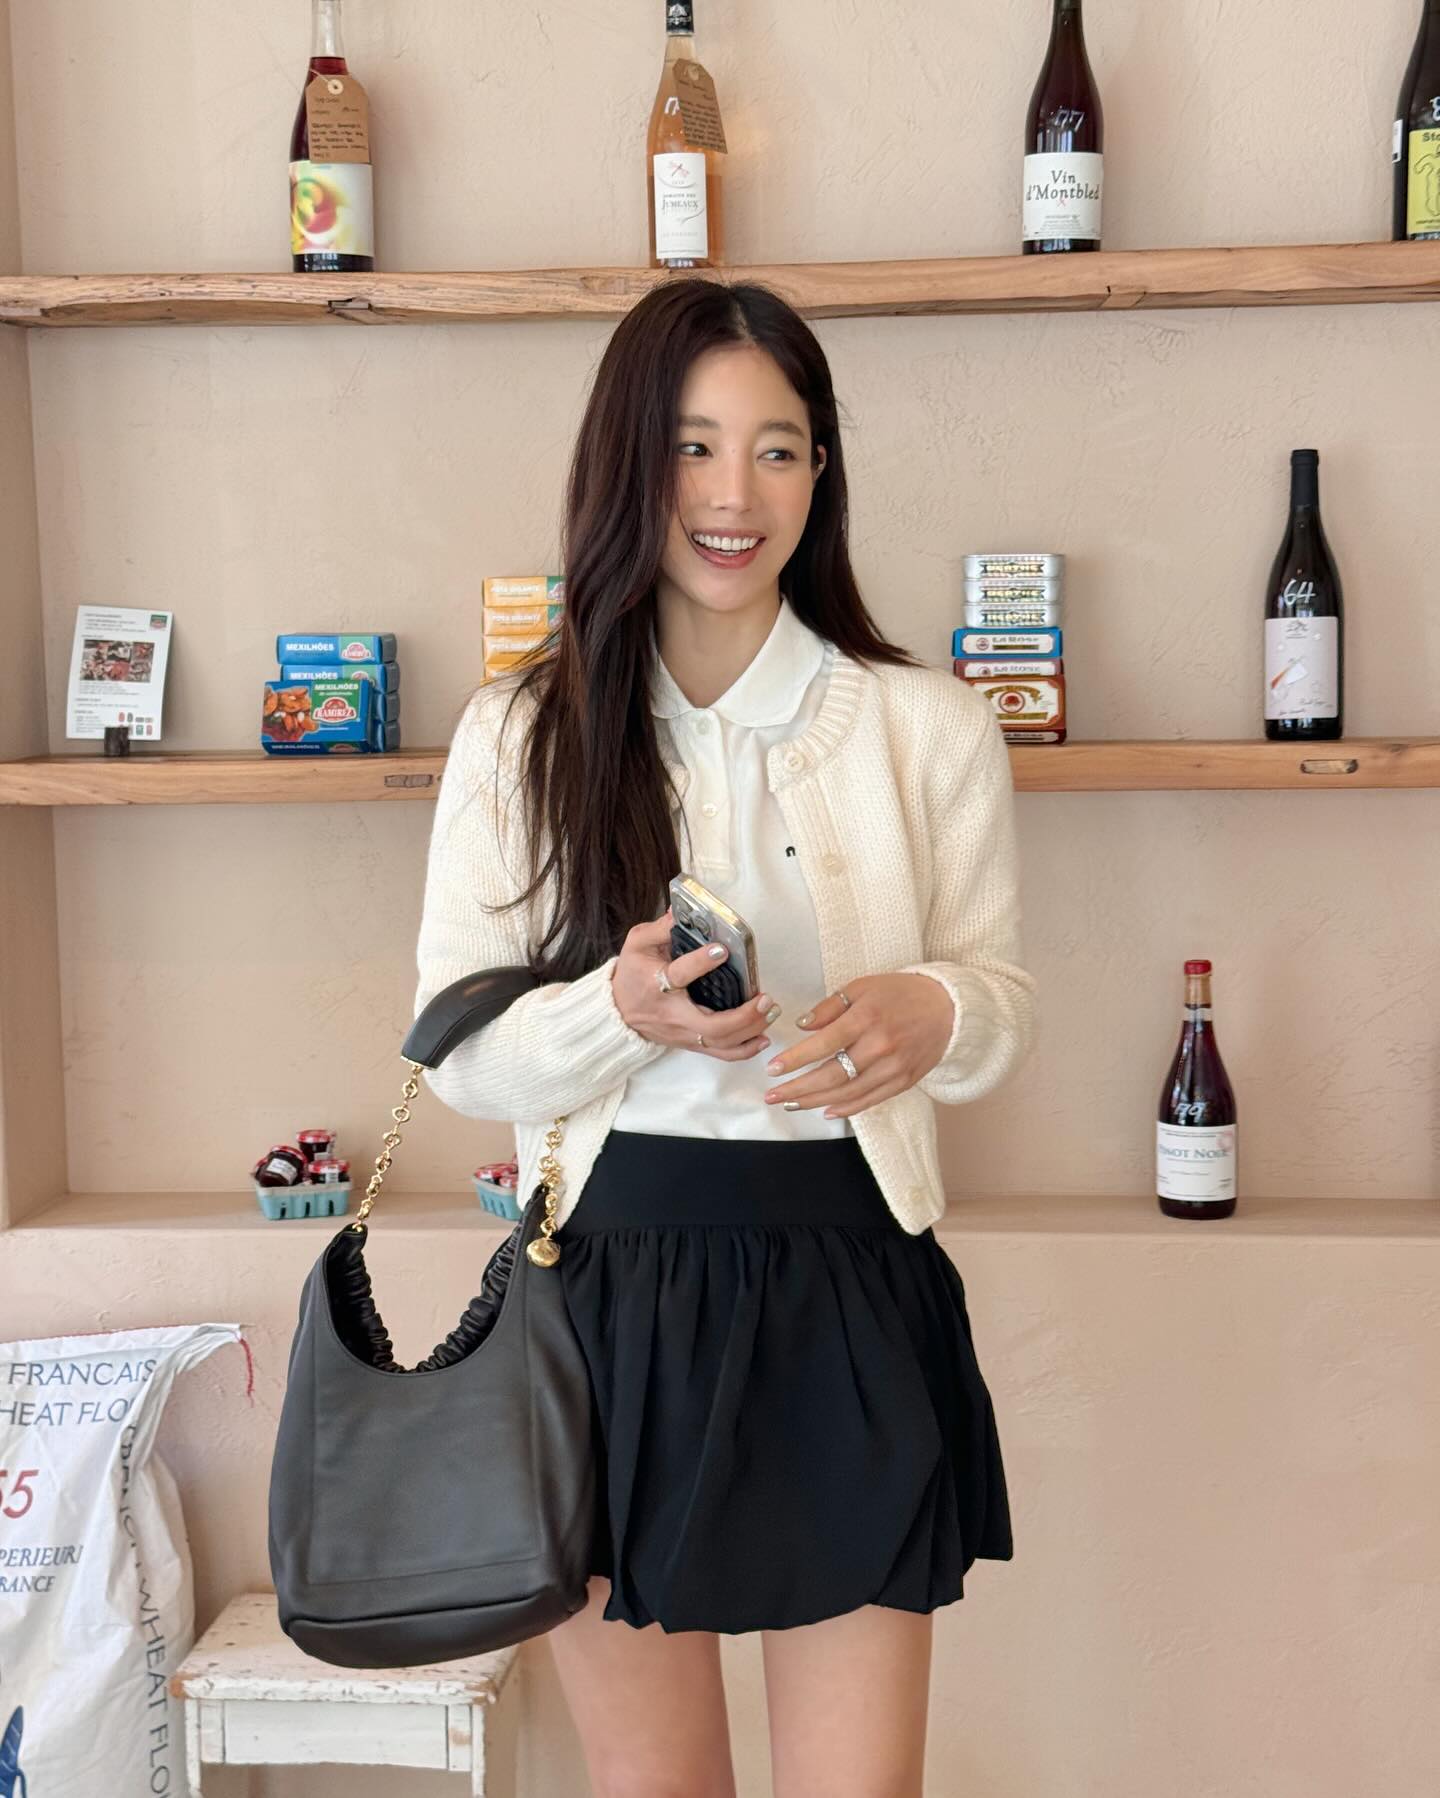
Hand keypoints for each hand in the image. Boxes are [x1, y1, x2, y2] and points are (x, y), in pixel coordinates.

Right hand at [612, 909, 781, 1059]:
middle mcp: (672, 1014)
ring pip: (721, 1043)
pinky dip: (745, 1049)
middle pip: (711, 1026)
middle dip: (743, 1016)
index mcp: (657, 983)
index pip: (680, 974)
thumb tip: (682, 911)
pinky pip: (721, 1054)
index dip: (701, 962)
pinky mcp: (692, 1044)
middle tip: (764, 997)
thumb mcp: (637, 944)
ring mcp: (684, 1033)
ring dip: (751, 1030)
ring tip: (770, 1010)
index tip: (722, 949)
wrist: (617, 1012)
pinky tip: (763, 1036)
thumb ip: (660, 927)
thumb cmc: (632, 975)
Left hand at [760, 972, 952, 1117]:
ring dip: (815, 1102)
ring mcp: (893, 1068)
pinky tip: (825, 1110)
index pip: (824, 1044)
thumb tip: (802, 1026)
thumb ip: (831, 1006)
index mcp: (867, 1018)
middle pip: (832, 1075)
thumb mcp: (863, 987)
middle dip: (798, 1089)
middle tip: (773, 1096)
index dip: (795, 1059)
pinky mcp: (903, 1082)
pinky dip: (846, 1108)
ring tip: (790, 1105)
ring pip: (848, 1093)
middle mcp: (880, 1046)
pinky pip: (869, 1100)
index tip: (772, 1069)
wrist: (948, 1009)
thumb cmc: (900, 994)